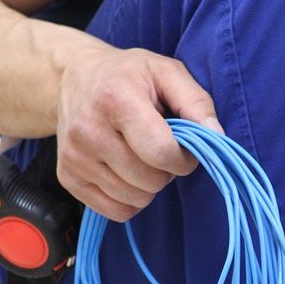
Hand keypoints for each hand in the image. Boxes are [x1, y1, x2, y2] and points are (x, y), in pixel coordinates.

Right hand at [55, 42, 220, 221]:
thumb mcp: (166, 72)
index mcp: (115, 99)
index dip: (183, 159)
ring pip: (134, 200)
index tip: (183, 148)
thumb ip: (196, 102)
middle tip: (157, 149)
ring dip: (147, 186)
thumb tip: (217, 137)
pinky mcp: (67, 177)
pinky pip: (116, 211)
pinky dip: (129, 199)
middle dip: (165, 171)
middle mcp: (88, 130)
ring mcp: (74, 156)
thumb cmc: (127, 75)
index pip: (160, 153)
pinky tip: (124, 172)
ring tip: (139, 156)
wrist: (73, 78)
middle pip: (150, 181)